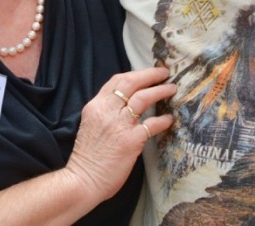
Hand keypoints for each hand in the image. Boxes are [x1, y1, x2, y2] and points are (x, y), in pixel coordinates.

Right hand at [64, 67, 174, 200]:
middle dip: (150, 74)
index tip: (148, 73)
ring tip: (171, 89)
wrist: (82, 180)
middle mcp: (107, 111)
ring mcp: (119, 124)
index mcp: (95, 106)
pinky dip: (163, 120)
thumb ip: (106, 112)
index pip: (116, 80)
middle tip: (164, 73)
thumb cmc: (87, 157)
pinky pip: (152, 124)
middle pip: (131, 82)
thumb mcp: (90, 124)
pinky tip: (169, 119)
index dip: (136, 73)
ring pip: (143, 97)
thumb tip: (126, 104)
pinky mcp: (130, 140)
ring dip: (160, 91)